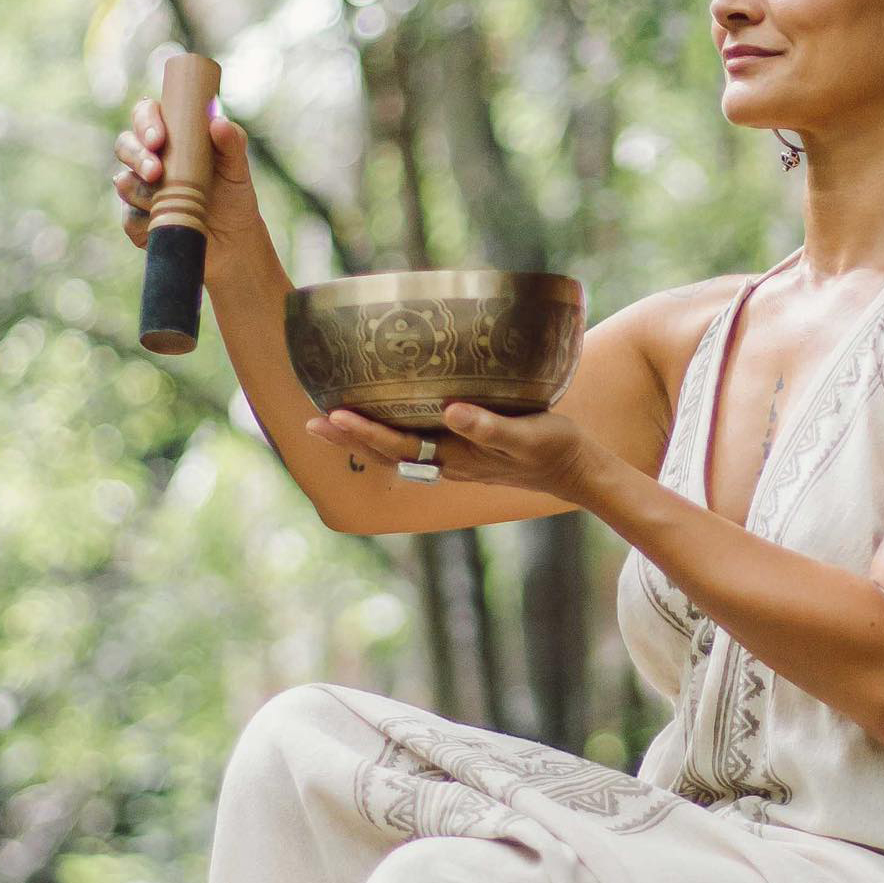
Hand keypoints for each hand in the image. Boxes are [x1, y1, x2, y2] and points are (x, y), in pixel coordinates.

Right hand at [113, 95, 263, 285]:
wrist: (232, 239)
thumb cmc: (233, 194)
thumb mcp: (237, 167)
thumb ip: (231, 141)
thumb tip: (217, 122)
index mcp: (169, 136)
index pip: (146, 115)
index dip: (146, 122)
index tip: (159, 139)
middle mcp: (148, 159)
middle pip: (125, 145)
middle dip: (137, 156)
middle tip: (155, 171)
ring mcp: (139, 189)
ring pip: (124, 182)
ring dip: (141, 191)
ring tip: (163, 201)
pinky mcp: (136, 220)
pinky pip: (129, 218)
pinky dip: (145, 221)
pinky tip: (162, 222)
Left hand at [304, 401, 602, 504]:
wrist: (573, 470)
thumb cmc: (552, 448)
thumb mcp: (526, 435)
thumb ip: (489, 426)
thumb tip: (450, 412)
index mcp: (456, 458)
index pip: (400, 445)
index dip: (365, 432)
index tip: (334, 415)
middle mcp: (447, 462)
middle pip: (387, 452)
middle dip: (348, 438)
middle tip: (310, 422)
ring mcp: (453, 460)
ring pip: (397, 450)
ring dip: (362, 438)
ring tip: (330, 421)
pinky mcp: (461, 452)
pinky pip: (414, 444)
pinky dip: (388, 433)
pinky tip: (381, 419)